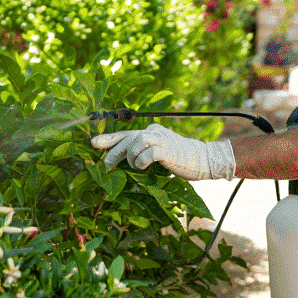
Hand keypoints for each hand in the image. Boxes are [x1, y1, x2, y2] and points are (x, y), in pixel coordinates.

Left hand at [90, 123, 235, 180]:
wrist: (203, 159)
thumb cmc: (179, 158)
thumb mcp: (158, 151)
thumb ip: (141, 151)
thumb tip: (121, 158)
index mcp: (150, 131)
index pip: (125, 133)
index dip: (108, 138)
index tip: (93, 143)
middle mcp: (154, 132)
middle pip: (127, 138)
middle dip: (113, 152)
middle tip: (105, 165)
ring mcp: (161, 140)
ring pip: (136, 141)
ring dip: (130, 156)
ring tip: (135, 165)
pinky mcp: (168, 150)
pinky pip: (149, 153)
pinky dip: (142, 161)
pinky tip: (143, 166)